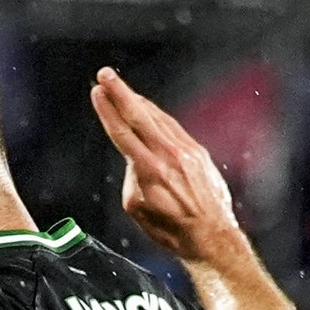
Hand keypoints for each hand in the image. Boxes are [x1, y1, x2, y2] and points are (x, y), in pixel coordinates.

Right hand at [91, 67, 242, 263]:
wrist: (212, 235)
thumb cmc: (171, 229)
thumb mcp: (138, 210)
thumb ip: (132, 179)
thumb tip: (135, 162)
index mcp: (150, 170)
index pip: (122, 133)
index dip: (107, 111)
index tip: (97, 92)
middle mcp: (169, 155)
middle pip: (139, 116)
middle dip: (120, 93)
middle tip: (105, 74)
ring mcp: (186, 151)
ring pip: (157, 118)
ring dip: (138, 102)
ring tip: (123, 90)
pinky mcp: (198, 153)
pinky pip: (173, 127)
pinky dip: (158, 116)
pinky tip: (149, 111)